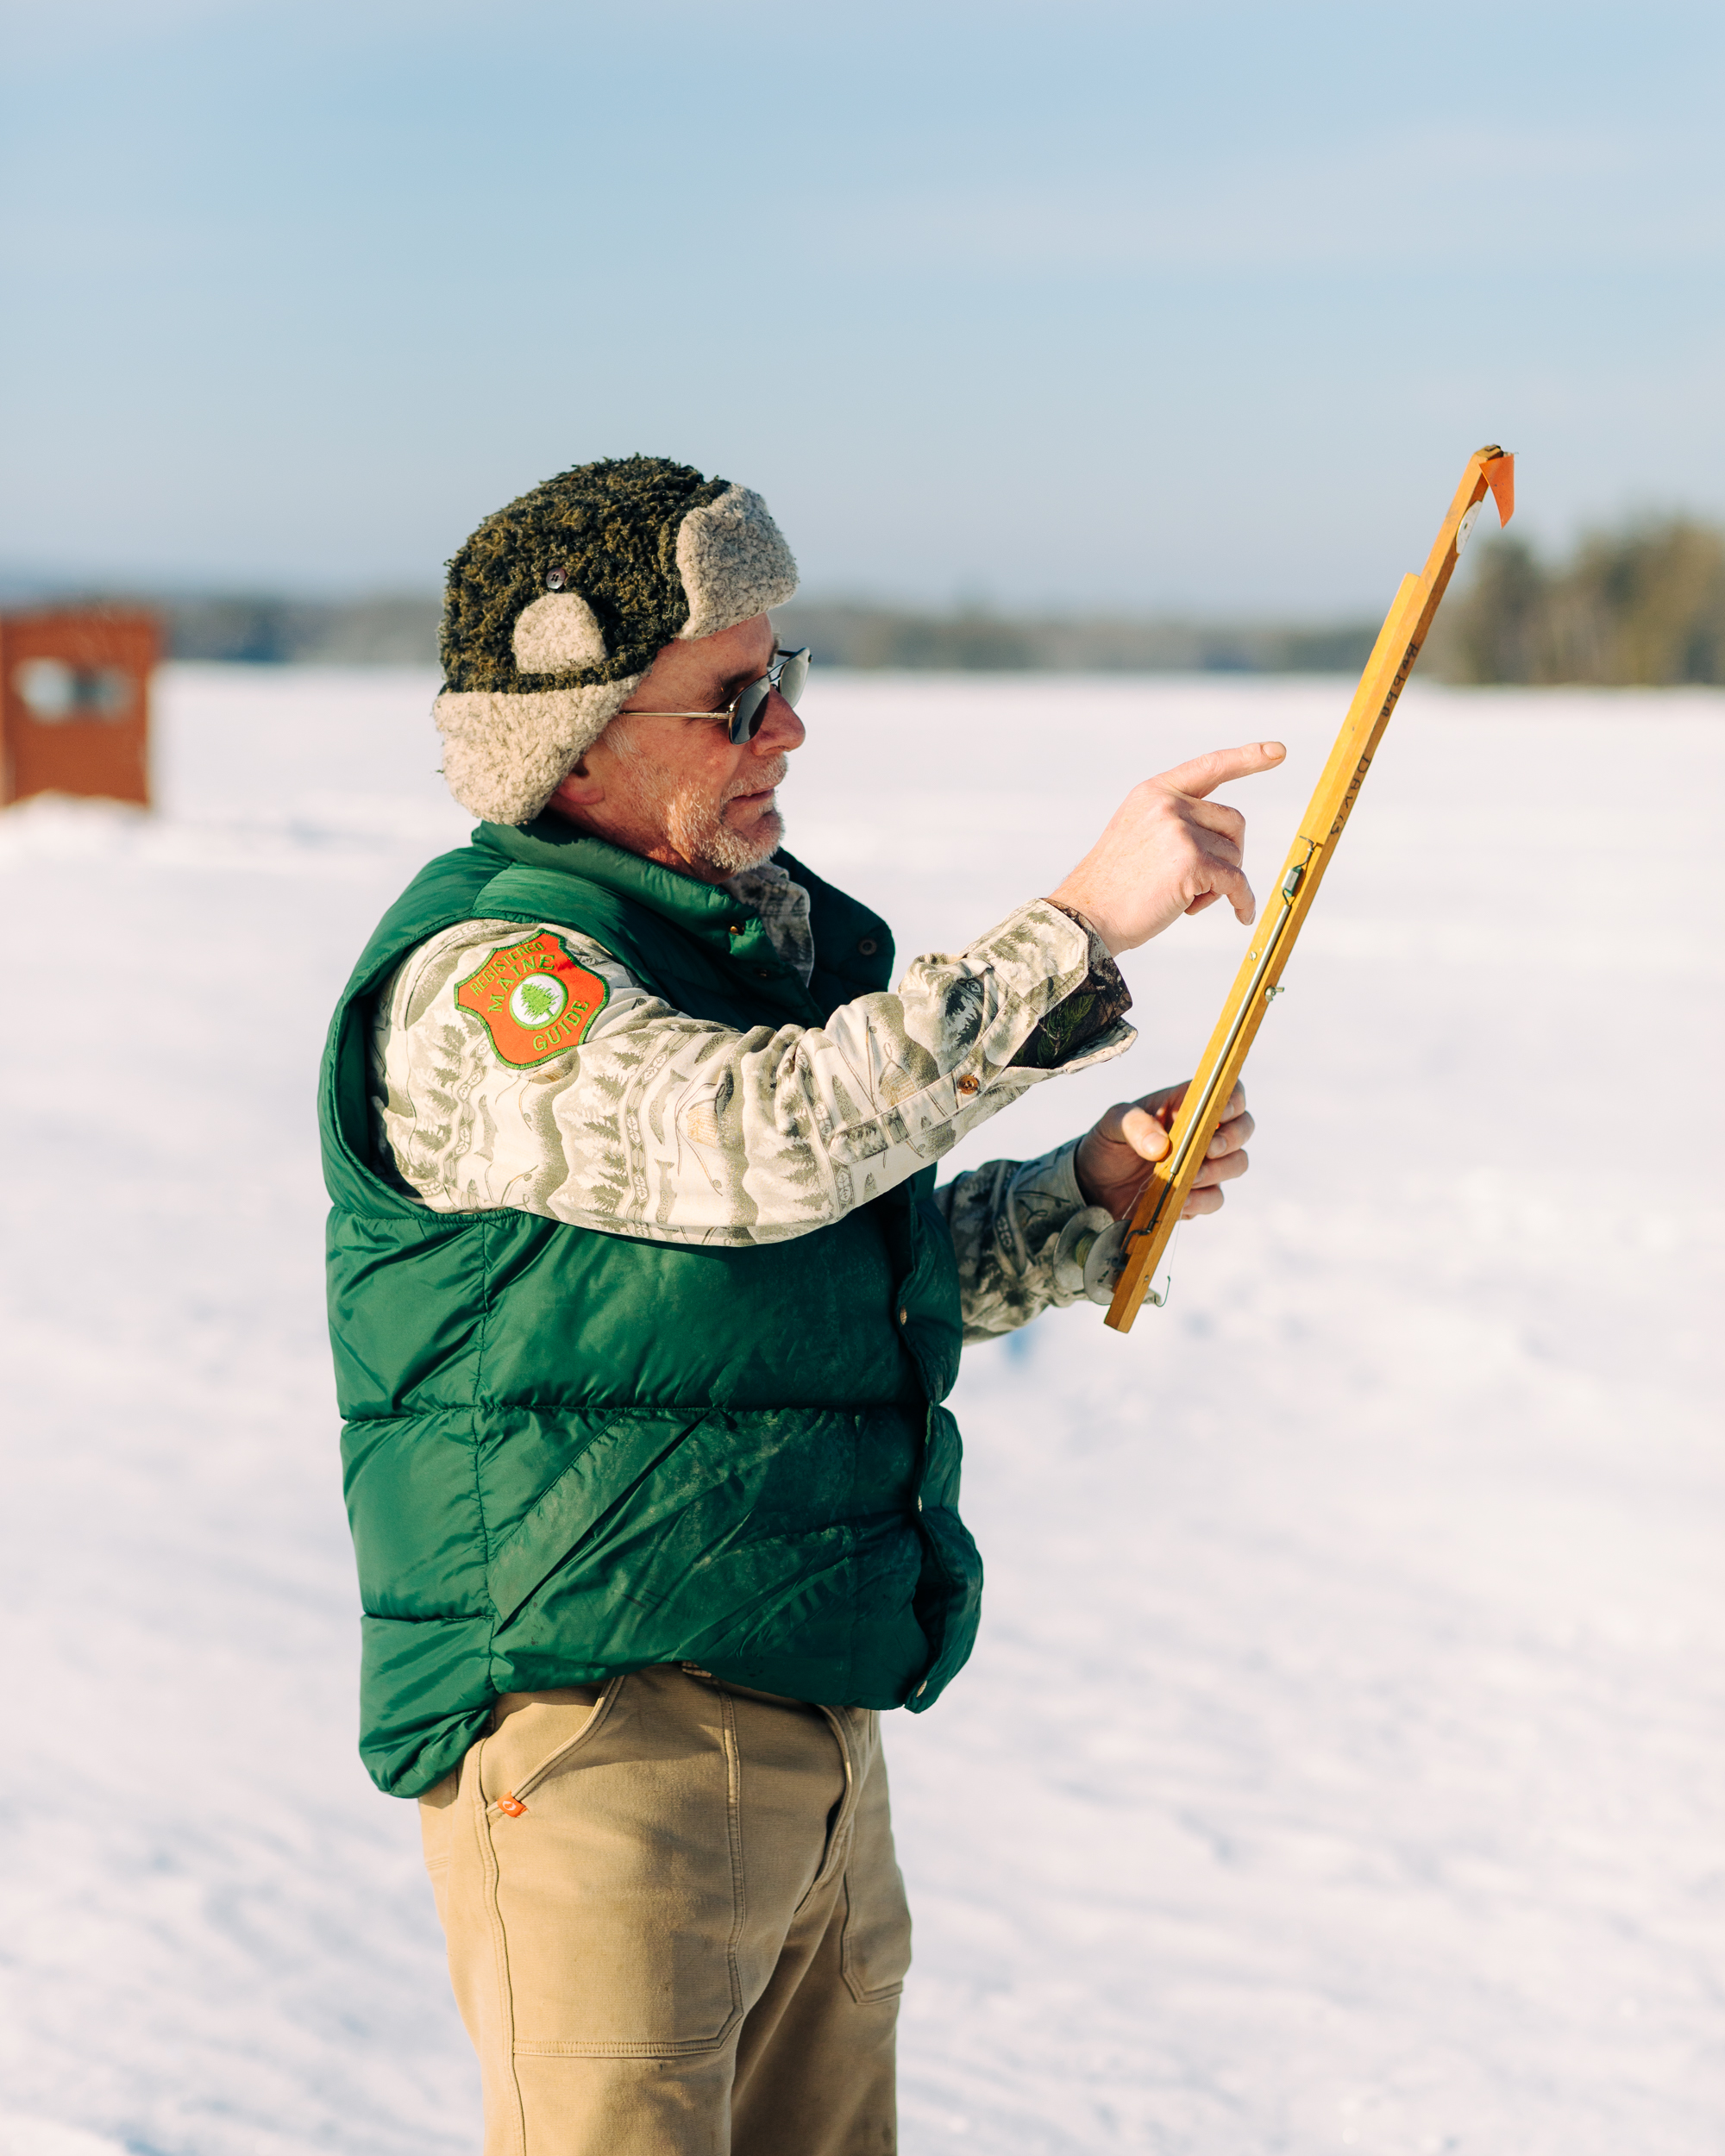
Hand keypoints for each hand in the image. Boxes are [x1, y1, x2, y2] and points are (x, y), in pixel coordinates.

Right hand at [1046, 741, 1285, 954]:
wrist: (1087, 917)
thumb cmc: (1113, 886)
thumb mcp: (1138, 834)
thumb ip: (1174, 822)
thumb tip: (1226, 837)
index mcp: (1154, 793)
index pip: (1210, 767)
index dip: (1247, 758)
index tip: (1278, 751)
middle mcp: (1168, 805)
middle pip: (1233, 822)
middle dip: (1229, 854)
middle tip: (1204, 882)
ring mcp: (1180, 831)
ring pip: (1234, 856)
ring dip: (1220, 883)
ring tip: (1185, 899)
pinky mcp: (1191, 863)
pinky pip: (1236, 883)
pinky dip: (1243, 901)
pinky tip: (1241, 915)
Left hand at [1074, 1082, 1254, 1222]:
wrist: (1095, 1185)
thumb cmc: (1108, 1143)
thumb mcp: (1112, 1124)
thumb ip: (1134, 1124)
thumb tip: (1162, 1146)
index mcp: (1187, 1105)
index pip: (1228, 1092)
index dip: (1233, 1099)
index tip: (1220, 1113)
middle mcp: (1203, 1132)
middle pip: (1244, 1128)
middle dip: (1232, 1138)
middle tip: (1209, 1149)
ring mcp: (1204, 1164)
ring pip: (1237, 1163)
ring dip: (1218, 1170)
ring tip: (1190, 1177)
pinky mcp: (1198, 1195)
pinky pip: (1216, 1198)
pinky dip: (1202, 1200)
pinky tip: (1181, 1200)